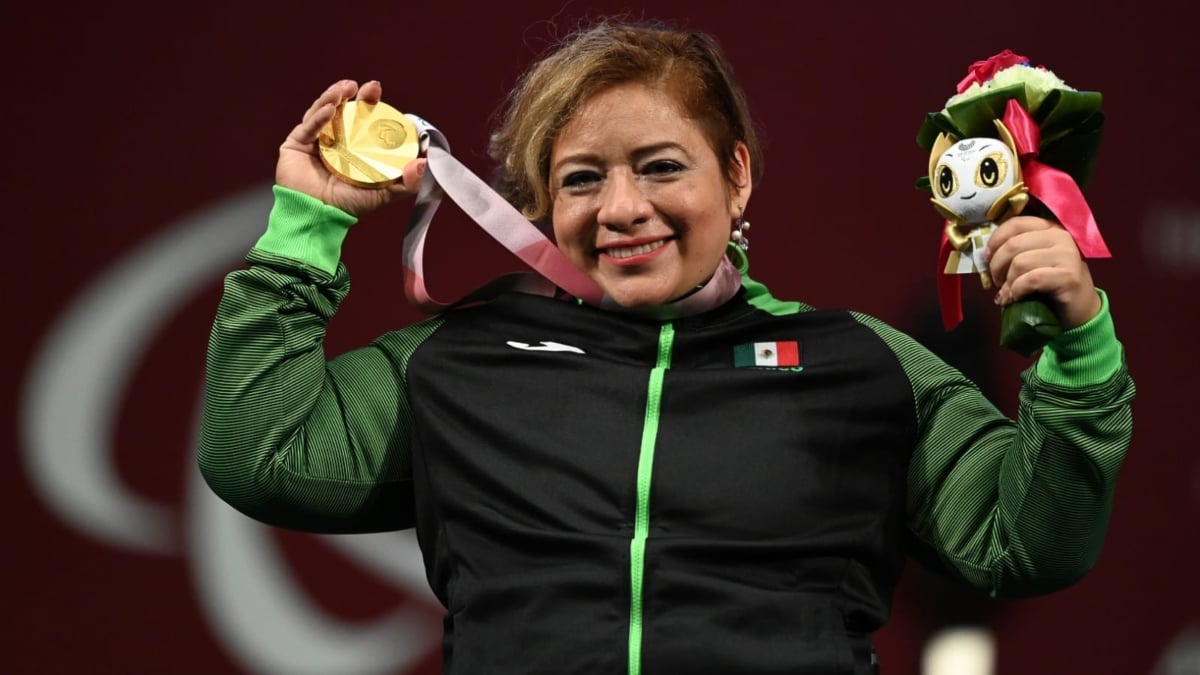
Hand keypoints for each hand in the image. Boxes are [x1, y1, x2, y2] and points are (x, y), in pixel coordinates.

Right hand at [276, 79, 426, 217]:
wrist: (316, 218)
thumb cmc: (347, 208)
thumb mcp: (382, 194)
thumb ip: (405, 182)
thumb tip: (424, 163)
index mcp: (353, 148)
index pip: (365, 121)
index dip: (374, 106)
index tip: (384, 97)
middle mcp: (335, 141)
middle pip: (346, 111)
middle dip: (358, 96)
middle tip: (370, 87)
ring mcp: (315, 140)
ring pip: (324, 112)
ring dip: (335, 97)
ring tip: (347, 89)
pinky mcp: (296, 143)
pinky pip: (309, 126)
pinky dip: (320, 116)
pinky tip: (331, 109)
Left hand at [986, 215, 1101, 329]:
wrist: (1080, 309)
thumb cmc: (1051, 284)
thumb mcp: (1033, 261)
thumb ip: (1016, 251)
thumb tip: (985, 255)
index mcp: (1050, 228)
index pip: (1016, 224)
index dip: (995, 240)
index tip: (987, 257)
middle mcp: (1061, 237)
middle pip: (1013, 244)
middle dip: (997, 265)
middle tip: (996, 280)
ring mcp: (1067, 255)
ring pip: (1020, 263)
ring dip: (1007, 282)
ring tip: (1006, 292)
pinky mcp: (1068, 276)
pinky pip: (1030, 280)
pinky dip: (1016, 291)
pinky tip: (1013, 298)